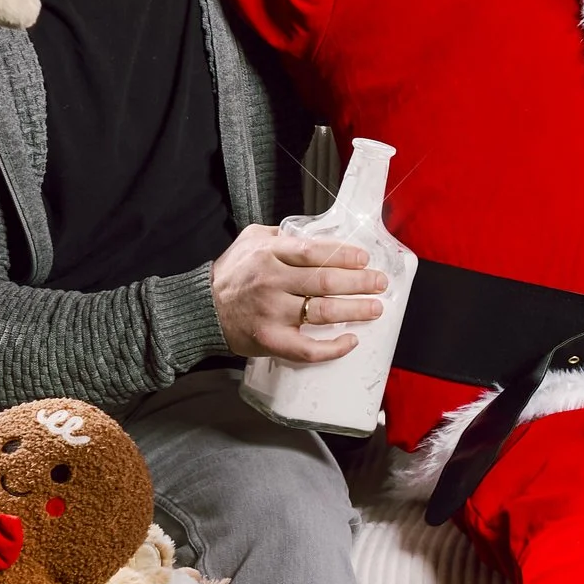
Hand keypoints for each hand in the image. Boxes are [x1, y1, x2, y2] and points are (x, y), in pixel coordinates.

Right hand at [211, 225, 387, 363]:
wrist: (203, 310)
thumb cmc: (231, 274)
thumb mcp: (250, 240)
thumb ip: (281, 235)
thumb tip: (315, 234)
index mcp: (269, 255)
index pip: (313, 252)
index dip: (343, 255)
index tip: (364, 259)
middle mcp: (272, 282)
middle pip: (325, 281)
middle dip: (359, 282)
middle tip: (380, 283)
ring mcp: (272, 313)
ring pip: (323, 312)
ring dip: (355, 310)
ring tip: (375, 307)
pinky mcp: (271, 340)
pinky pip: (307, 348)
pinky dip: (332, 347)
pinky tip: (350, 340)